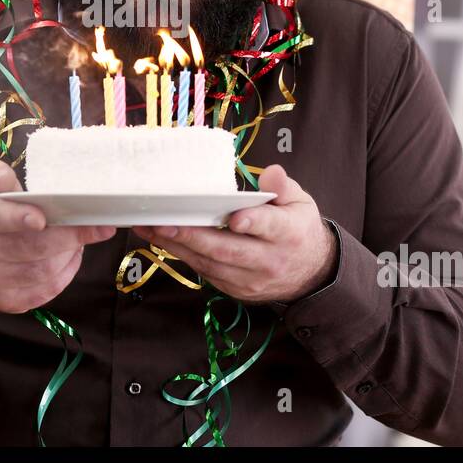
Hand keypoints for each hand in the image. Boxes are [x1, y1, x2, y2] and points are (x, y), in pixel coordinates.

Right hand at [0, 159, 116, 314]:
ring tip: (80, 239)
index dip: (20, 217)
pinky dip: (66, 273)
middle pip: (31, 247)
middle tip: (98, 226)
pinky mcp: (6, 301)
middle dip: (70, 236)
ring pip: (44, 271)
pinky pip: (46, 290)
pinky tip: (69, 257)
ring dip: (71, 254)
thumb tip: (9, 181)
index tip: (43, 217)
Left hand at [132, 163, 335, 303]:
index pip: (270, 226)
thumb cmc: (299, 229)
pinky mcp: (235, 290)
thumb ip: (284, 187)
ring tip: (151, 228)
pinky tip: (163, 241)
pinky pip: (206, 272)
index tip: (234, 218)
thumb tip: (271, 173)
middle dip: (194, 236)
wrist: (311, 274)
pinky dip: (184, 256)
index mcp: (289, 234)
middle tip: (163, 222)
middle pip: (229, 249)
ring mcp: (250, 280)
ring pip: (211, 264)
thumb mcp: (301, 203)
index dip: (252, 222)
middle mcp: (269, 260)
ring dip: (178, 247)